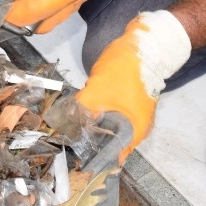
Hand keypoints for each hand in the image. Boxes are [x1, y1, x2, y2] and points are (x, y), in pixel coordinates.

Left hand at [77, 11, 191, 156]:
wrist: (144, 45)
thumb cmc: (124, 73)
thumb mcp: (96, 92)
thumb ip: (79, 111)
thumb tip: (62, 126)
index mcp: (136, 132)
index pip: (114, 157)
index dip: (94, 160)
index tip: (75, 160)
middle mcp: (139, 127)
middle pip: (112, 142)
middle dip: (91, 142)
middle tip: (69, 142)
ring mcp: (136, 113)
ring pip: (111, 127)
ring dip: (95, 127)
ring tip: (74, 128)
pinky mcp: (131, 101)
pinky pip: (113, 114)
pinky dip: (100, 114)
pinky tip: (87, 110)